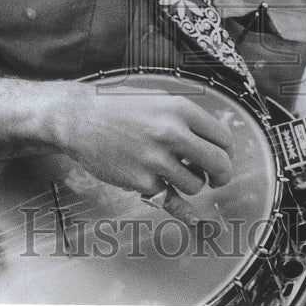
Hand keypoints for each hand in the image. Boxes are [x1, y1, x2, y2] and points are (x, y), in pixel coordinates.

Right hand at [53, 82, 233, 196]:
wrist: (78, 118)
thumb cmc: (116, 106)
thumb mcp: (157, 98)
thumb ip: (185, 117)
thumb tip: (212, 140)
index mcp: (180, 109)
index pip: (224, 138)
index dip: (227, 152)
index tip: (223, 158)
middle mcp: (171, 133)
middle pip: (219, 164)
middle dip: (222, 176)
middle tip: (216, 178)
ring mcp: (156, 159)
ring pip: (196, 185)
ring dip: (191, 183)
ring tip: (177, 174)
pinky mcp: (141, 181)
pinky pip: (170, 198)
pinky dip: (176, 202)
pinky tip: (184, 207)